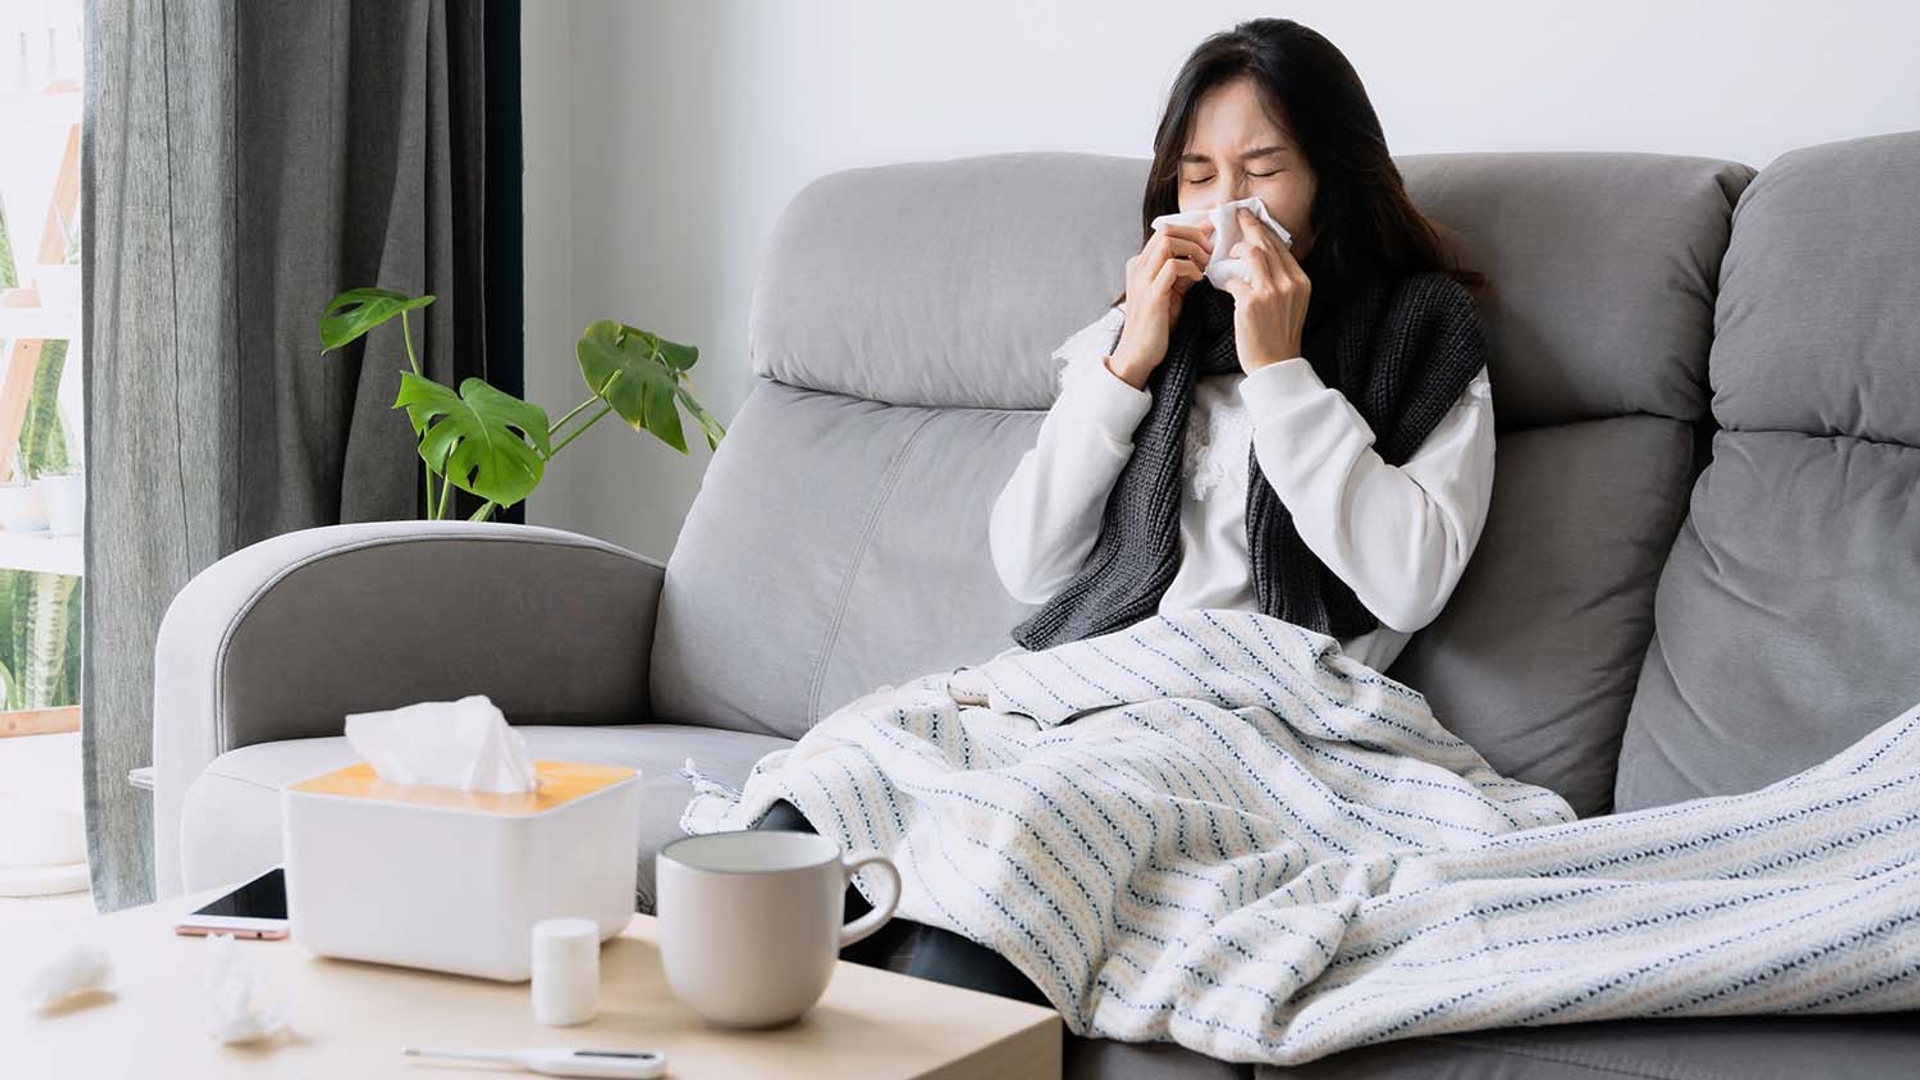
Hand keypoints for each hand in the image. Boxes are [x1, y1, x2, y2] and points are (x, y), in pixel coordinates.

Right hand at [1108, 219, 1213, 388]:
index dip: (1191, 229)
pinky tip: (1198, 279)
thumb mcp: (1171, 291)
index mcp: (1141, 264)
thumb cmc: (1157, 325)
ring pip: (1168, 242)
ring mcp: (1143, 279)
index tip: (1210, 235)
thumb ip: (1182, 272)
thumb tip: (1203, 255)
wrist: (1138, 353)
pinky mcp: (1151, 294)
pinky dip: (1190, 268)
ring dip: (1193, 249)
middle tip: (1211, 250)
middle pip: (1166, 230)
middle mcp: (1138, 267)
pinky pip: (1172, 266)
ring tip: (1206, 264)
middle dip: (1194, 235)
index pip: (1165, 230)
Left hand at [1217, 206, 1309, 373]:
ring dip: (1236, 251)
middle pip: (1267, 243)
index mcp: (1301, 281)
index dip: (1264, 230)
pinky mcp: (1251, 303)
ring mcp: (1271, 292)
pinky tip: (1220, 282)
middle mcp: (1289, 282)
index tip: (1252, 219)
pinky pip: (1233, 279)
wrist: (1275, 365)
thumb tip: (1261, 257)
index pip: (1281, 246)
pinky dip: (1224, 278)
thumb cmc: (1279, 336)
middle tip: (1236, 215)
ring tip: (1228, 256)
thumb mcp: (1292, 303)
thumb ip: (1282, 280)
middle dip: (1249, 225)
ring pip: (1251, 254)